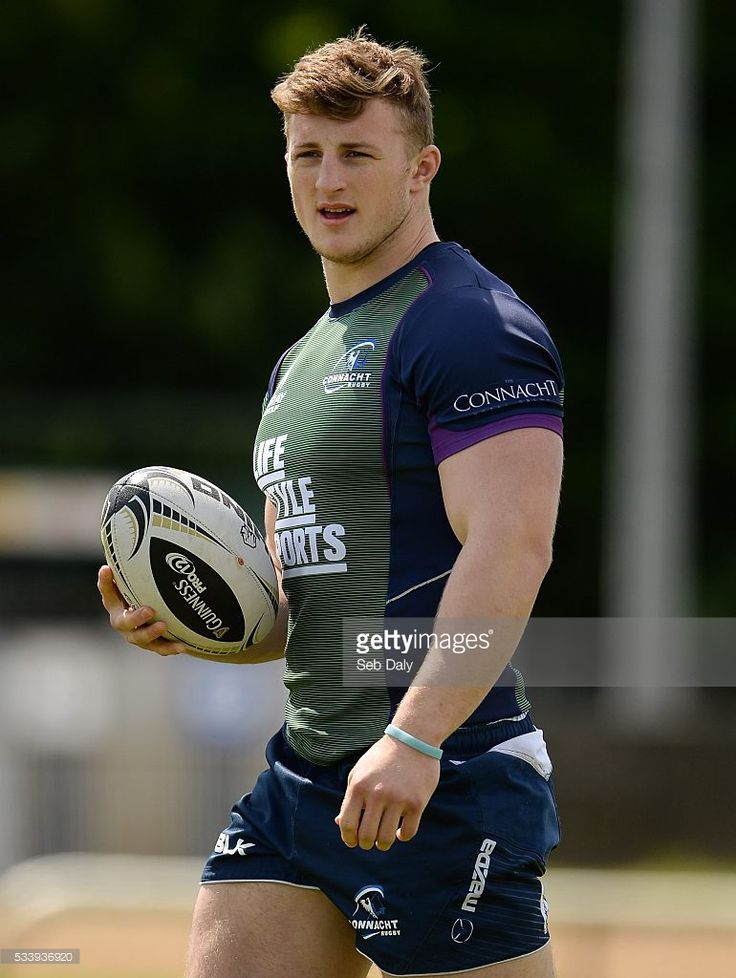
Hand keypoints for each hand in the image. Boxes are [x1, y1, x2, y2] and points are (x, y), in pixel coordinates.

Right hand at [97, 565, 185, 655]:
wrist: (155, 617)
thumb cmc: (144, 592)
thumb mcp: (139, 580)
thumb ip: (134, 566)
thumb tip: (133, 539)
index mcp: (117, 605)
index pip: (108, 593)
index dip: (106, 583)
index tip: (106, 569)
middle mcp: (125, 623)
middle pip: (124, 622)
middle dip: (135, 617)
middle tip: (148, 610)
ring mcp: (138, 636)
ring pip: (141, 639)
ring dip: (152, 634)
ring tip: (164, 626)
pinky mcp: (153, 644)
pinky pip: (160, 648)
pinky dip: (170, 648)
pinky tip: (183, 646)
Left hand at [335, 735, 439, 850]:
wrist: (413, 739)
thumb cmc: (382, 758)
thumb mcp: (359, 773)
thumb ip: (349, 798)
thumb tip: (340, 824)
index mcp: (359, 787)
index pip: (347, 824)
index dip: (348, 838)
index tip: (352, 841)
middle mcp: (377, 794)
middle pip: (367, 836)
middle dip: (365, 844)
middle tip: (369, 843)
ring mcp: (398, 799)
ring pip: (386, 838)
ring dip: (383, 844)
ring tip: (383, 841)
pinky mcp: (417, 802)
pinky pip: (408, 832)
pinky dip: (402, 837)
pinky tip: (400, 832)